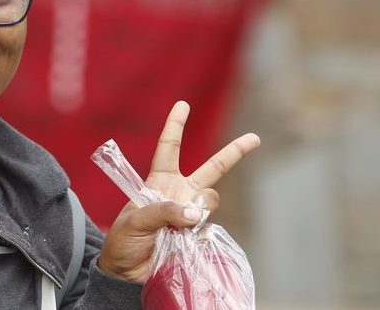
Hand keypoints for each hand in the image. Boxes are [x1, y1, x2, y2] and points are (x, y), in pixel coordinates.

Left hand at [96, 101, 260, 281]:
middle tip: (255, 138)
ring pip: (212, 200)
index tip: (183, 104)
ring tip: (178, 225)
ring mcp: (191, 214)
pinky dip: (200, 232)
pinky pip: (210, 227)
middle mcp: (179, 194)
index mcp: (159, 182)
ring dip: (199, 209)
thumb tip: (194, 213)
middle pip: (211, 169)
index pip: (169, 148)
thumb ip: (163, 211)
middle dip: (234, 153)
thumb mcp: (134, 220)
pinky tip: (184, 240)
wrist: (127, 274)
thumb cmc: (124, 241)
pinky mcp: (198, 235)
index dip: (175, 126)